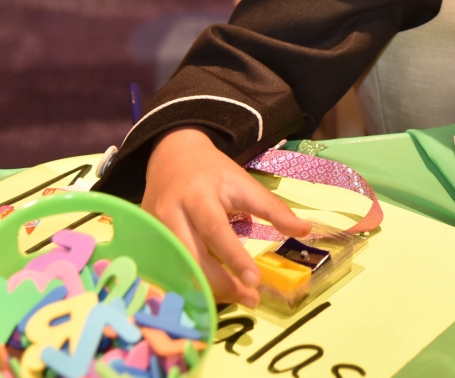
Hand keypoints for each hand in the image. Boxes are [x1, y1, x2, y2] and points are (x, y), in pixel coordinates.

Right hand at [142, 128, 310, 304]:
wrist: (171, 155)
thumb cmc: (213, 172)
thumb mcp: (244, 183)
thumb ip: (272, 208)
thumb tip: (305, 230)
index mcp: (198, 195)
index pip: (215, 229)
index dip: (234, 257)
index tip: (255, 281)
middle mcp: (172, 212)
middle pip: (193, 256)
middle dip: (221, 283)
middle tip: (251, 299)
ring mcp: (156, 227)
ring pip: (179, 267)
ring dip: (208, 289)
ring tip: (238, 298)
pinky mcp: (149, 238)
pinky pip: (170, 267)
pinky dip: (192, 283)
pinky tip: (213, 292)